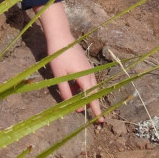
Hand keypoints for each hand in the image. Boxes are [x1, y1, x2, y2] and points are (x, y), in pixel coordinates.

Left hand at [37, 2, 102, 120]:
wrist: (60, 37)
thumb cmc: (58, 57)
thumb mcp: (59, 77)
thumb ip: (66, 92)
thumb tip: (73, 107)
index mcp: (84, 78)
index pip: (91, 98)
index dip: (95, 110)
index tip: (100, 120)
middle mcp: (89, 74)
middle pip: (94, 93)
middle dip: (95, 105)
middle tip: (97, 117)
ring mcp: (88, 68)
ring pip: (92, 86)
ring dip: (88, 96)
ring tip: (81, 103)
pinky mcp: (85, 64)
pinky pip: (88, 80)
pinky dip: (84, 87)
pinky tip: (74, 87)